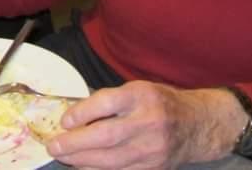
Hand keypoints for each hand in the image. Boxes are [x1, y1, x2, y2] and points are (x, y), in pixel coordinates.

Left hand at [45, 82, 245, 168]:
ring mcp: (152, 149)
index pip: (106, 102)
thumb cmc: (160, 102)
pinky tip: (83, 167)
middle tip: (54, 146)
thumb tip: (74, 116)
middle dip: (75, 144)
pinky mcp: (153, 168)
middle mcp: (148, 122)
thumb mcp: (138, 90)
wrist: (197, 125)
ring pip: (110, 160)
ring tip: (64, 157)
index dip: (81, 113)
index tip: (64, 121)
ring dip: (82, 161)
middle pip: (105, 136)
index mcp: (141, 96)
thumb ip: (110, 101)